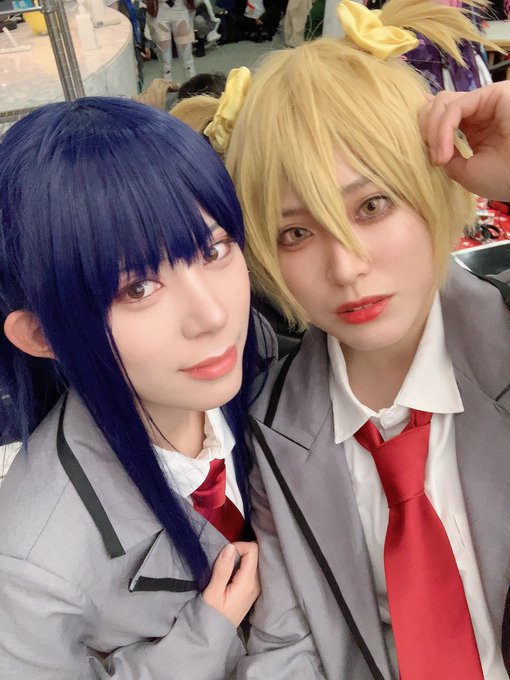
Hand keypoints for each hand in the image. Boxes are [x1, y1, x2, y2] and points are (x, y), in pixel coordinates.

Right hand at [203, 542, 259, 626]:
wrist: (216, 632)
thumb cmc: (212, 612)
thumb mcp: (213, 592)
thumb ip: (222, 569)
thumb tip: (230, 547)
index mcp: (248, 582)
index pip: (253, 550)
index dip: (239, 545)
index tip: (225, 553)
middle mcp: (257, 583)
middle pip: (257, 553)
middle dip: (241, 550)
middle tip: (226, 558)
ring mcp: (257, 586)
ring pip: (256, 560)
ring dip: (242, 557)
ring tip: (228, 564)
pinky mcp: (253, 589)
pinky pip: (253, 569)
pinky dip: (244, 564)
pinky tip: (233, 571)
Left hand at [419, 82, 509, 200]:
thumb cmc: (506, 179)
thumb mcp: (467, 173)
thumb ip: (446, 156)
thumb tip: (430, 146)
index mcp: (475, 130)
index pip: (441, 119)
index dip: (424, 133)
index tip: (424, 159)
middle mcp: (480, 113)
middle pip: (437, 107)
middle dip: (424, 130)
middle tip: (431, 157)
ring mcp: (485, 102)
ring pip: (443, 103)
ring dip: (432, 132)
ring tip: (439, 158)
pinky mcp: (492, 94)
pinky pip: (454, 107)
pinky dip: (442, 130)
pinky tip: (444, 152)